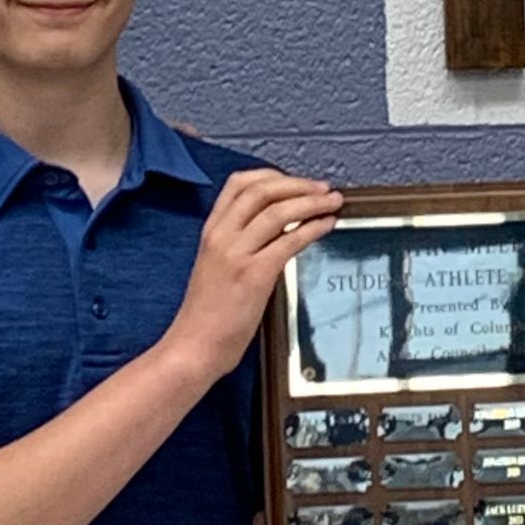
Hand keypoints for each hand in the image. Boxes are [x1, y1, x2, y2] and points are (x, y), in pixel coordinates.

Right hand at [162, 168, 341, 383]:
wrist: (192, 348)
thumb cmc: (205, 316)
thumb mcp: (214, 267)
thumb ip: (238, 245)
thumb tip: (277, 232)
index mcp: (211, 232)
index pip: (238, 184)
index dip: (272, 176)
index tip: (295, 181)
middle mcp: (222, 236)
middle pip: (262, 190)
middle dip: (298, 184)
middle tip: (323, 188)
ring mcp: (236, 254)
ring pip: (278, 211)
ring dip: (312, 202)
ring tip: (332, 202)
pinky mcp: (254, 276)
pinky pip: (289, 241)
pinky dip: (313, 228)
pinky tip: (326, 226)